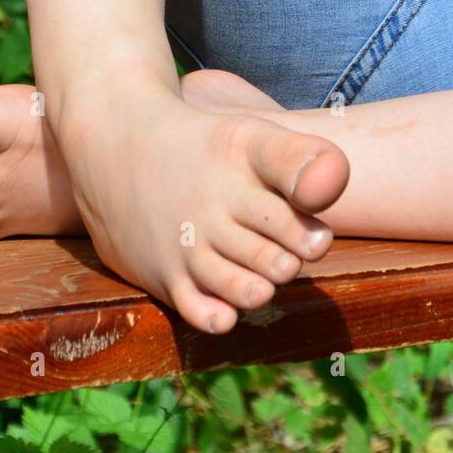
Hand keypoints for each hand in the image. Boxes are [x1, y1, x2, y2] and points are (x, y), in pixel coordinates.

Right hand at [54, 61, 349, 332]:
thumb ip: (300, 156)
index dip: (311, 236)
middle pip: (270, 259)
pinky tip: (230, 309)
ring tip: (264, 280)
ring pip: (239, 288)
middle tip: (287, 259)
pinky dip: (218, 316)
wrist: (117, 145)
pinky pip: (195, 310)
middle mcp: (213, 213)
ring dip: (261, 290)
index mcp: (241, 176)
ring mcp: (186, 246)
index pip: (291, 219)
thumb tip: (335, 185)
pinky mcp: (163, 274)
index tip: (315, 238)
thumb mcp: (250, 136)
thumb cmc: (202, 144)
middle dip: (288, 265)